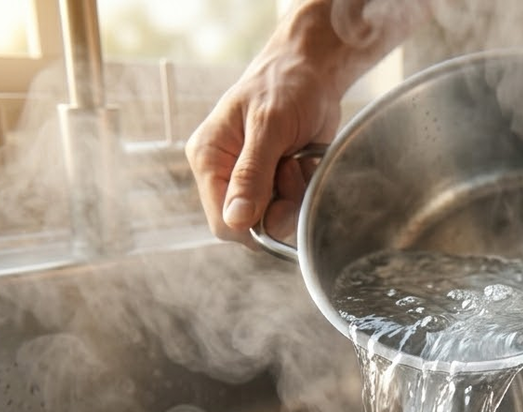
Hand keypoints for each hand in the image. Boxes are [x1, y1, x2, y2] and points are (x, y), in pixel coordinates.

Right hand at [185, 44, 343, 244]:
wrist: (314, 72)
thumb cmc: (285, 86)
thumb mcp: (268, 125)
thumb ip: (251, 174)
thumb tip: (234, 219)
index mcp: (209, 159)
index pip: (222, 222)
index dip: (253, 224)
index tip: (280, 197)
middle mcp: (225, 176)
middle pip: (250, 227)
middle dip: (279, 207)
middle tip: (292, 167)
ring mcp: (251, 181)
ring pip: (274, 221)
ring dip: (295, 197)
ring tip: (298, 159)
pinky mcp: (274, 183)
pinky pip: (290, 208)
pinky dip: (304, 190)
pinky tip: (304, 161)